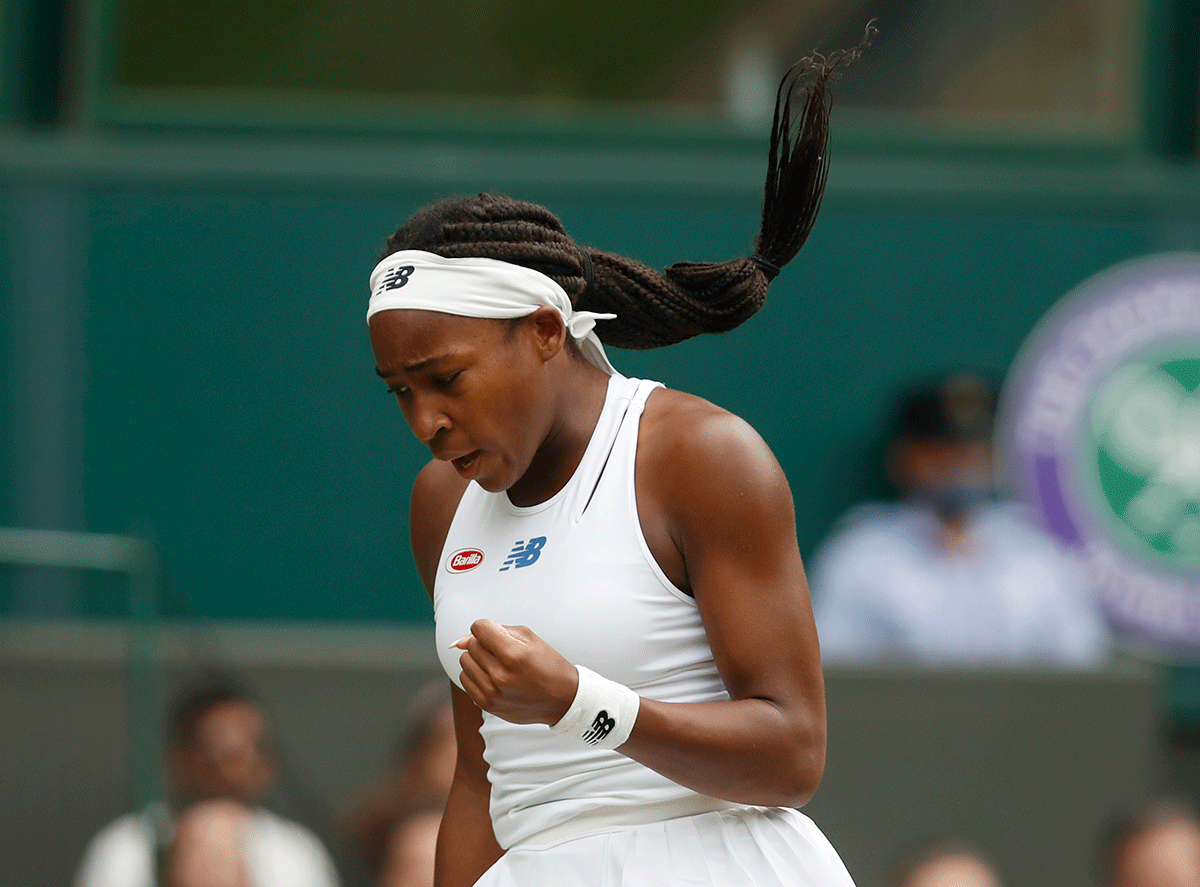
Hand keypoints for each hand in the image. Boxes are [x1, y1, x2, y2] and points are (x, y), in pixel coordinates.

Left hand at [452, 619, 578, 725]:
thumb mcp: (529, 639)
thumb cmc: (548, 666)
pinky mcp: (487, 704)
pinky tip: (492, 676)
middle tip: (503, 652)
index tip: (496, 634)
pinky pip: (465, 680)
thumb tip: (461, 639)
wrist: (562, 699)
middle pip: (471, 645)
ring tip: (498, 665)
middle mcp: (500, 675)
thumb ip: (494, 631)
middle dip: (484, 643)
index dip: (487, 628)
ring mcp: (492, 692)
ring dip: (478, 659)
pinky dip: (475, 675)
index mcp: (513, 654)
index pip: (478, 628)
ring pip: (465, 661)